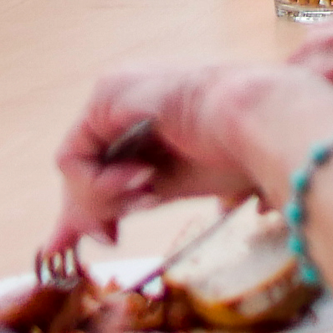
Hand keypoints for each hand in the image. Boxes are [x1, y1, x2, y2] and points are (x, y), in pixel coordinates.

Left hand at [51, 62, 310, 249]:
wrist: (260, 120)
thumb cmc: (238, 152)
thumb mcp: (170, 183)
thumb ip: (128, 199)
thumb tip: (93, 235)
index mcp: (146, 114)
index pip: (99, 162)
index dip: (95, 205)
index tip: (104, 239)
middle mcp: (124, 99)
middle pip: (83, 167)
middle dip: (92, 209)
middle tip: (111, 236)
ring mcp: (113, 93)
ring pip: (76, 167)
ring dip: (107, 197)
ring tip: (150, 194)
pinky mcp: (105, 95)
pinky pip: (73, 158)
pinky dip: (99, 183)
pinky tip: (142, 179)